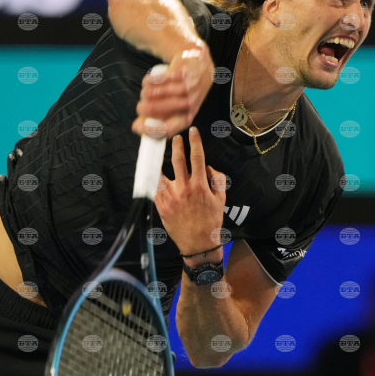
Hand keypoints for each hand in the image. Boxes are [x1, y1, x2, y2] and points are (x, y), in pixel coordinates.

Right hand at [132, 43, 214, 138]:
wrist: (200, 69)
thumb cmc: (185, 93)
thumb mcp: (177, 110)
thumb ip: (158, 120)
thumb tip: (137, 127)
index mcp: (187, 117)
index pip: (167, 130)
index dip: (149, 130)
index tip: (137, 126)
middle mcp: (187, 104)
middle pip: (153, 109)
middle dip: (142, 107)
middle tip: (142, 106)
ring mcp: (184, 87)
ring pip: (151, 93)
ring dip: (145, 93)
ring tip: (147, 92)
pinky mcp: (179, 73)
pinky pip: (154, 79)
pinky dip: (148, 80)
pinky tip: (150, 82)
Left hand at [155, 126, 226, 255]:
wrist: (198, 242)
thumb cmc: (211, 220)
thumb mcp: (221, 199)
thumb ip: (218, 179)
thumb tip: (208, 167)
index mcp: (200, 185)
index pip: (197, 157)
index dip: (195, 142)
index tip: (193, 132)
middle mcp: (184, 188)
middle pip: (178, 160)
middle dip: (177, 145)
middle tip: (176, 137)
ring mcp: (171, 196)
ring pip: (162, 171)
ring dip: (161, 159)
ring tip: (160, 152)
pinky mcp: (161, 204)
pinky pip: (155, 187)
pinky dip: (153, 177)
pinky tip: (153, 170)